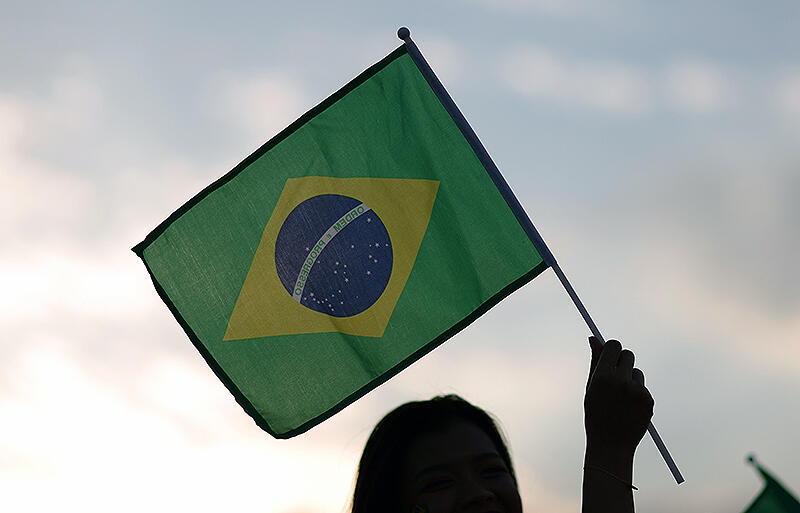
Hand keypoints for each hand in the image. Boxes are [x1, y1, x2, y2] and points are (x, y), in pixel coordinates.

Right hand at [584, 337, 653, 461]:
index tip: (609, 354)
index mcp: (602, 377)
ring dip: (630, 378)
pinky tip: (628, 408)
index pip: (614, 347)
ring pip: (636, 372)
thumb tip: (593, 338)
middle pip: (628, 354)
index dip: (611, 349)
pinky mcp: (648, 400)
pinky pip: (642, 387)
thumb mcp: (591, 387)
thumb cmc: (595, 414)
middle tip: (615, 373)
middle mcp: (621, 381)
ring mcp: (637, 391)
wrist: (611, 446)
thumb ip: (595, 362)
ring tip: (620, 398)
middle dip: (622, 360)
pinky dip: (637, 393)